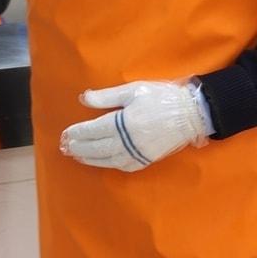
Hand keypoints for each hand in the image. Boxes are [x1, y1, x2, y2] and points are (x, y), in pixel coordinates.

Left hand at [60, 79, 209, 171]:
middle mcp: (128, 141)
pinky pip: (123, 166)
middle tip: (65, 147)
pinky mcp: (147, 160)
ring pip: (107, 160)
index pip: (93, 130)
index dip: (77, 133)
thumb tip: (83, 98)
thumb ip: (106, 97)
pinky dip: (108, 165)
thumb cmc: (161, 97)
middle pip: (96, 148)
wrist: (191, 114)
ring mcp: (138, 153)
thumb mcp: (133, 90)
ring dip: (90, 158)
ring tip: (77, 156)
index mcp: (123, 122)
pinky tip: (101, 161)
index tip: (66, 133)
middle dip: (79, 148)